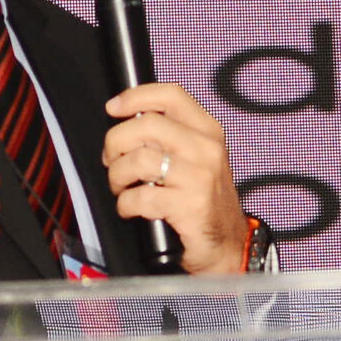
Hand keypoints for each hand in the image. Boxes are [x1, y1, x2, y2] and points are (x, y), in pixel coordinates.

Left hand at [100, 82, 247, 275]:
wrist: (227, 245)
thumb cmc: (205, 201)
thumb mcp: (196, 159)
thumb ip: (170, 137)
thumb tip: (127, 123)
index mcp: (208, 131)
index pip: (171, 95)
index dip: (136, 97)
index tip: (114, 108)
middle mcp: (206, 149)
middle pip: (146, 124)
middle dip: (116, 143)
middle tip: (112, 160)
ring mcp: (199, 177)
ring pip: (138, 160)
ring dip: (118, 176)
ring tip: (122, 188)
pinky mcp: (190, 205)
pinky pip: (140, 196)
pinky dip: (126, 204)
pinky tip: (131, 209)